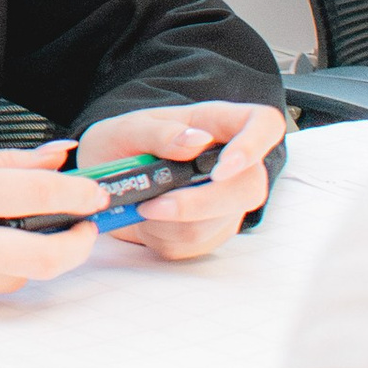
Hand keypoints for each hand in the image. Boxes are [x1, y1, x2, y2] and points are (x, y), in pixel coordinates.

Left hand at [75, 101, 281, 261]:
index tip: (220, 169)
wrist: (101, 182)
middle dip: (199, 203)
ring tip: (141, 205)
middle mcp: (233, 163)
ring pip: (218, 221)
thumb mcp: (127, 129)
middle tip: (152, 204)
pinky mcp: (212, 231)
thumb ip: (159, 133)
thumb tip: (196, 142)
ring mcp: (227, 200)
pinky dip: (163, 235)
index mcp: (217, 124)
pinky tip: (148, 220)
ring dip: (170, 221)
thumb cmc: (120, 145)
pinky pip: (196, 243)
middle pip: (249, 187)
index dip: (254, 146)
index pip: (265, 124)